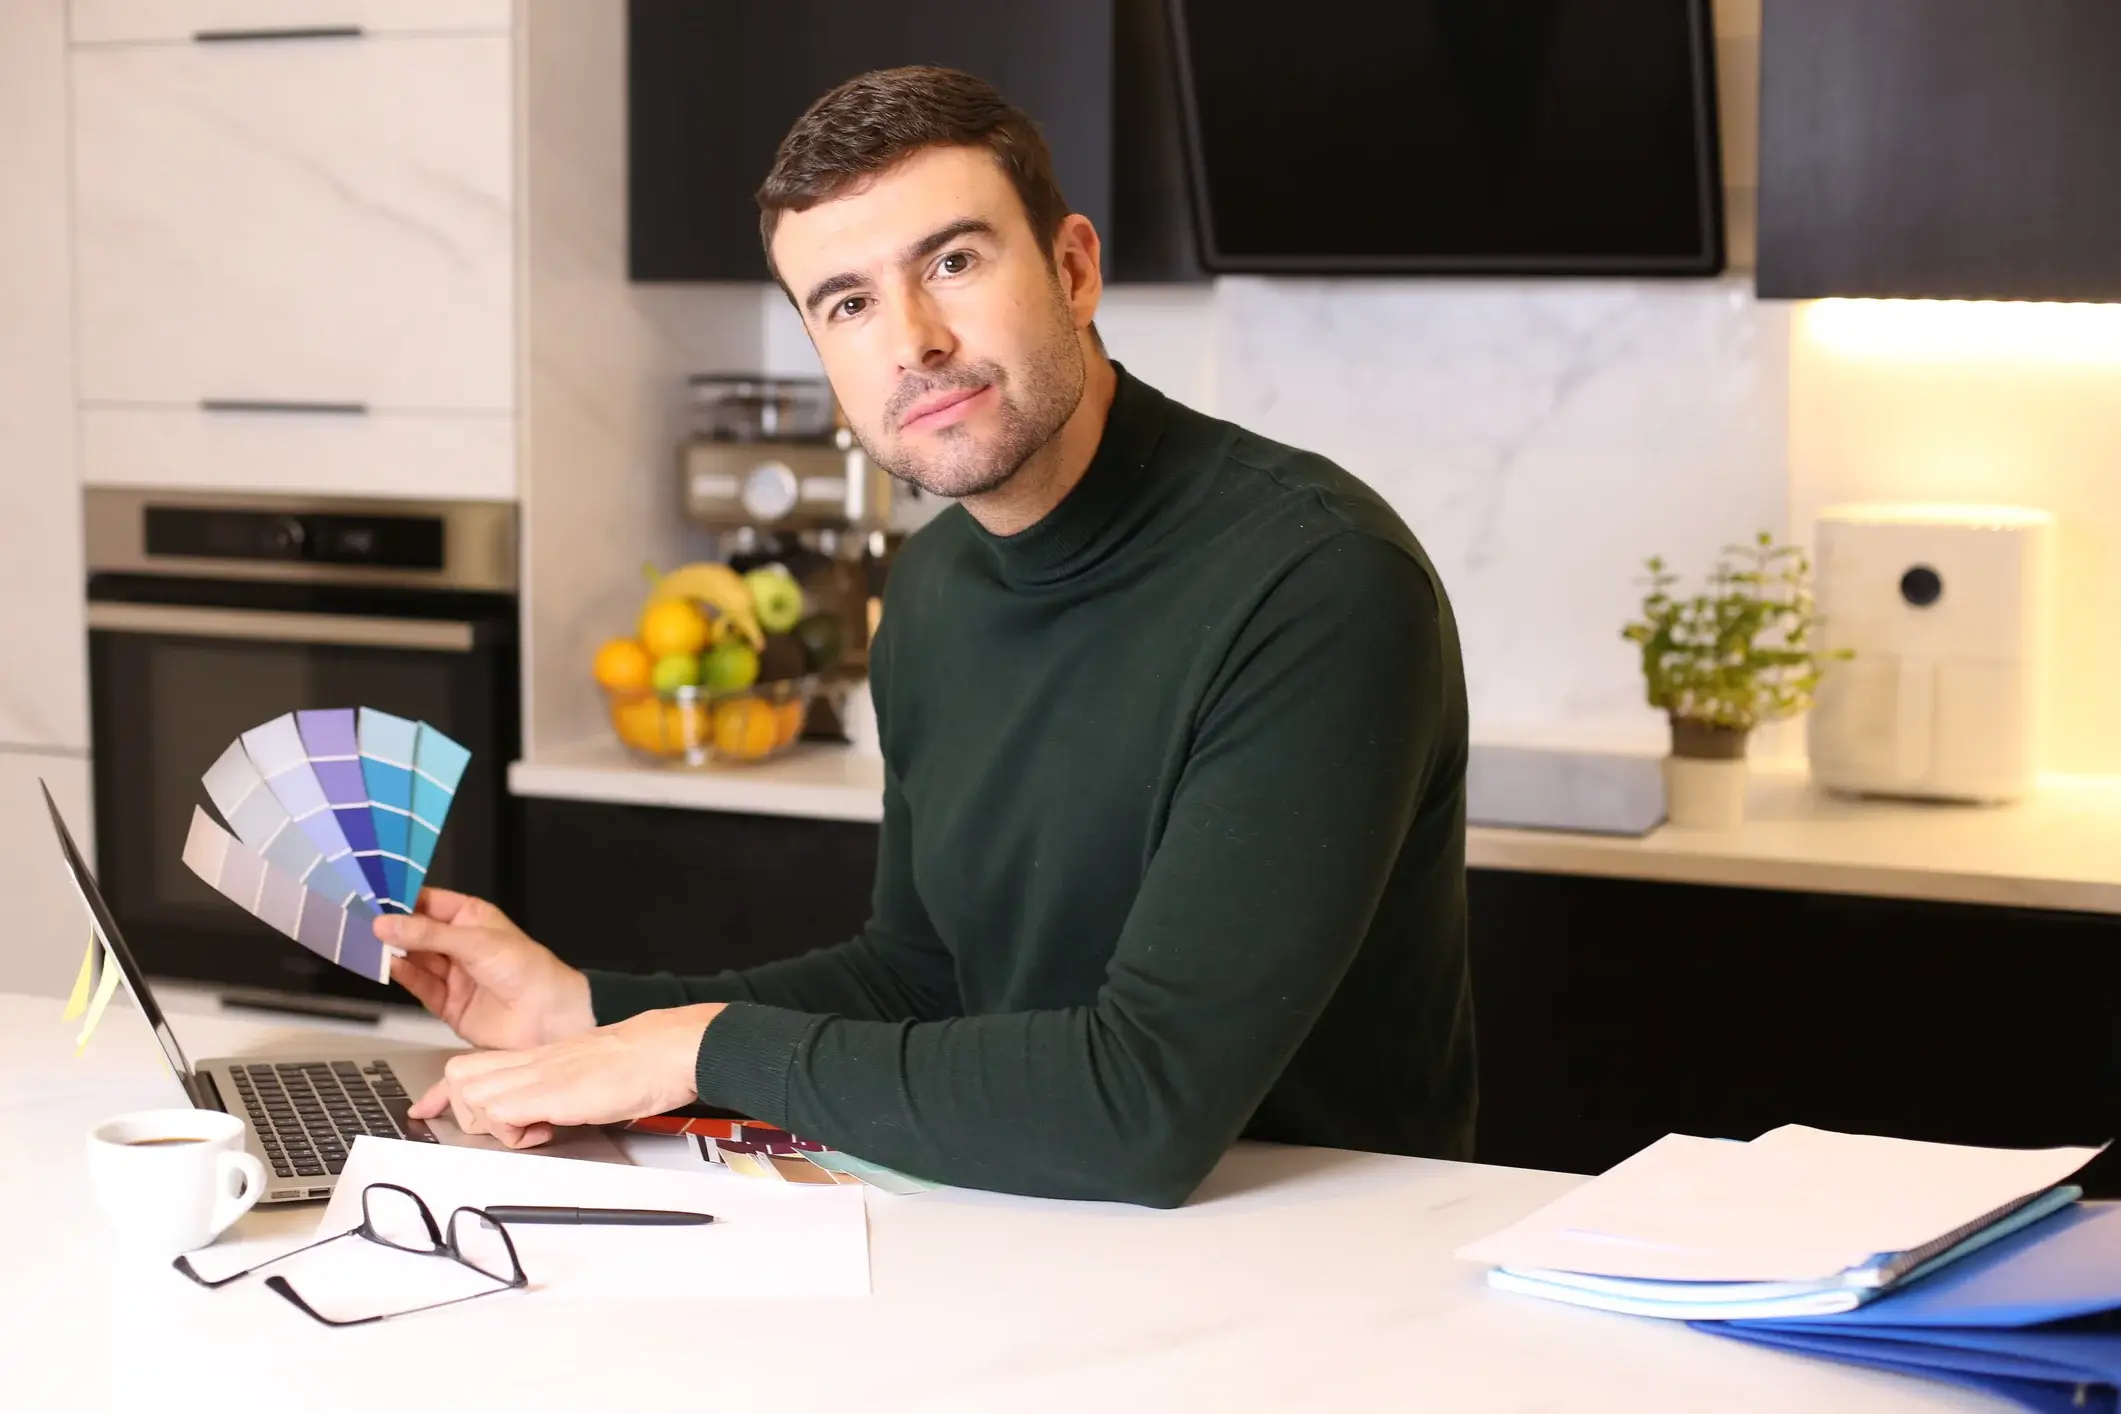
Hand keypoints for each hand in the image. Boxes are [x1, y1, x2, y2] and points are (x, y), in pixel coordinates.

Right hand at [376, 889, 593, 1050]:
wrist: (547, 1017)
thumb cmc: (529, 970)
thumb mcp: (476, 942)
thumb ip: (428, 935)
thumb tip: (389, 924)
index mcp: (473, 918)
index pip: (429, 903)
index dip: (402, 900)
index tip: (374, 897)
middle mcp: (461, 945)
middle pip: (416, 932)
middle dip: (393, 928)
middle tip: (364, 921)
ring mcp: (454, 974)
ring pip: (415, 959)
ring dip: (394, 952)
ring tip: (371, 944)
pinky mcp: (448, 1003)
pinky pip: (419, 985)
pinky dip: (403, 976)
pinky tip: (391, 966)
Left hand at [407, 1003, 726, 1148]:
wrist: (667, 1048)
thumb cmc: (644, 1062)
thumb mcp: (590, 1074)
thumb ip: (563, 1090)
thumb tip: (550, 1114)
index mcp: (540, 1056)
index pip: (473, 1065)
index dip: (444, 1092)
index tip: (426, 1108)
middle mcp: (532, 1061)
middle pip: (460, 1077)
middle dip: (468, 1109)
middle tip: (507, 1126)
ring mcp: (538, 1074)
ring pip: (471, 1093)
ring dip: (489, 1122)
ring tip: (530, 1129)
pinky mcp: (549, 1092)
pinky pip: (499, 1111)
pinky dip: (511, 1132)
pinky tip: (545, 1131)